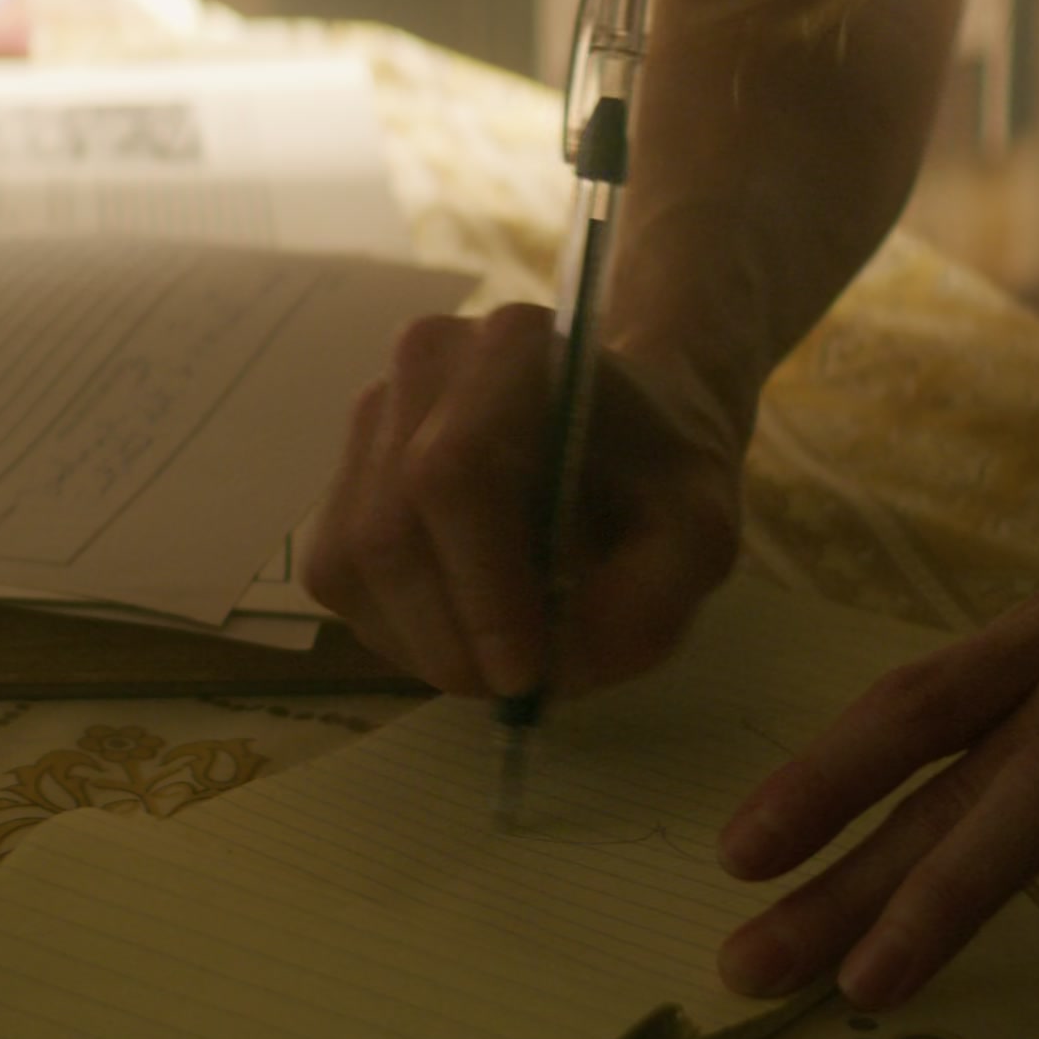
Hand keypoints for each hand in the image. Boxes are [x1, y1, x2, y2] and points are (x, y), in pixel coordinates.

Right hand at [301, 304, 748, 700]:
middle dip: (447, 636)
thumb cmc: (663, 471)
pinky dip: (396, 627)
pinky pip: (338, 574)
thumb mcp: (701, 535)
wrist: (627, 417)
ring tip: (498, 654)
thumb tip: (557, 667)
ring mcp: (370, 414)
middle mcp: (423, 363)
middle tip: (513, 689)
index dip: (479, 589)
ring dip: (421, 640)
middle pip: (386, 530)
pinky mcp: (342, 472)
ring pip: (350, 562)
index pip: (456, 475)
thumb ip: (649, 599)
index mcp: (514, 349)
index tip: (525, 673)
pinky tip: (462, 623)